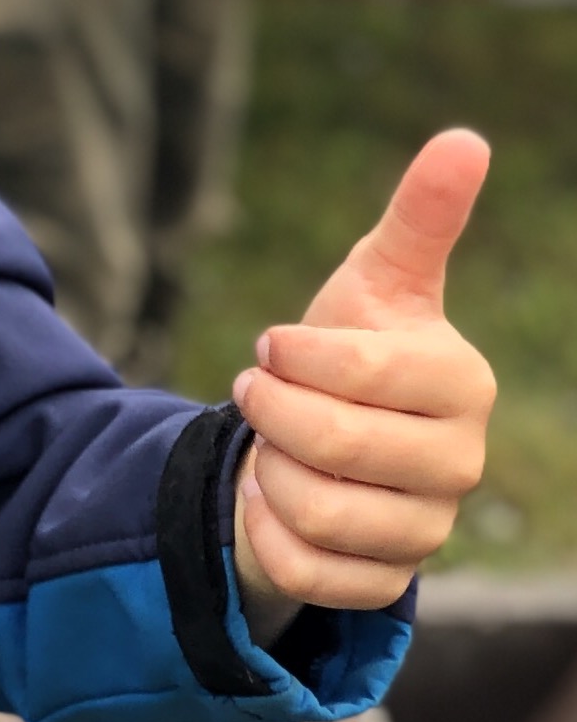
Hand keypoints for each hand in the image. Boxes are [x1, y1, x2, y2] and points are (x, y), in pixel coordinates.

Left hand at [231, 128, 494, 616]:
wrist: (318, 442)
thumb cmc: (350, 352)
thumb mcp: (376, 281)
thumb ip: (420, 217)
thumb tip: (464, 139)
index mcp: (463, 384)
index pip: (364, 373)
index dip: (295, 356)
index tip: (273, 343)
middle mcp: (460, 464)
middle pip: (335, 444)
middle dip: (272, 413)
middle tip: (257, 391)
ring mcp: (427, 529)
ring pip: (318, 511)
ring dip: (267, 472)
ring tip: (273, 448)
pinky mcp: (385, 582)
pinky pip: (309, 572)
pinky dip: (268, 535)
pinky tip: (270, 504)